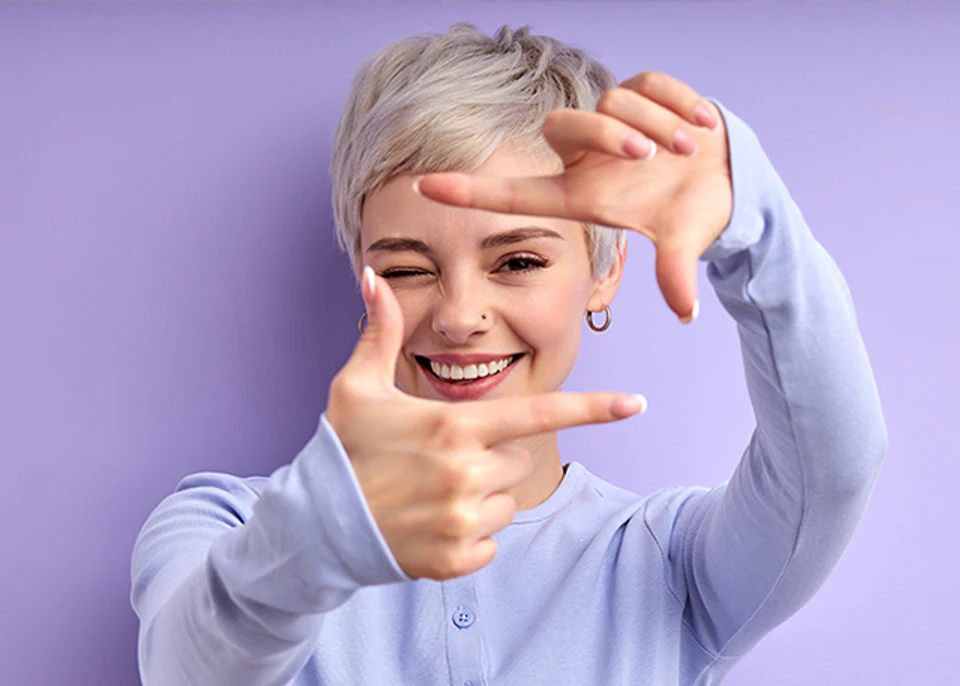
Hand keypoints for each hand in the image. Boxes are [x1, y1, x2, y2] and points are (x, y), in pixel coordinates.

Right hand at [325, 267, 645, 580]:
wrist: (314, 526)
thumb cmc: (341, 449)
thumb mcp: (357, 386)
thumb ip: (380, 332)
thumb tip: (373, 276)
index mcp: (454, 426)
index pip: (540, 413)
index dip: (593, 407)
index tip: (637, 403)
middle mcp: (466, 473)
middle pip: (519, 457)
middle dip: (491, 454)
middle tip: (442, 458)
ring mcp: (463, 521)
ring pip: (508, 500)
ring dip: (481, 496)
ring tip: (431, 493)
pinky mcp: (457, 560)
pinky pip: (492, 542)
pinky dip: (469, 536)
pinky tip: (429, 524)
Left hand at [415, 71, 732, 321]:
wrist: (728, 176)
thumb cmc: (689, 211)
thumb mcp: (681, 242)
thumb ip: (676, 273)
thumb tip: (687, 312)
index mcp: (581, 195)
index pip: (514, 193)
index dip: (470, 191)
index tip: (423, 187)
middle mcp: (585, 157)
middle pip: (562, 125)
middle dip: (609, 136)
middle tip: (651, 158)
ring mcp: (610, 121)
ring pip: (611, 102)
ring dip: (655, 125)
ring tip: (686, 149)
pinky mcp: (641, 91)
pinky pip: (650, 84)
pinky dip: (680, 103)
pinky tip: (700, 126)